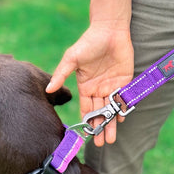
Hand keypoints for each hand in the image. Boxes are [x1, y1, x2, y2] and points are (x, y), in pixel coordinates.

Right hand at [46, 23, 133, 145]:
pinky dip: (123, 109)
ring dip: (111, 124)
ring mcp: (112, 86)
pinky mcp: (125, 81)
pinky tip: (121, 120)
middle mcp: (98, 89)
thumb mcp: (72, 58)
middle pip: (99, 113)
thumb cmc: (89, 42)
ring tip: (111, 140)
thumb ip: (61, 74)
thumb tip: (48, 89)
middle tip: (102, 144)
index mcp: (85, 87)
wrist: (110, 29)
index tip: (87, 136)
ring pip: (111, 109)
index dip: (87, 122)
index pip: (86, 109)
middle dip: (100, 128)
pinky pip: (123, 99)